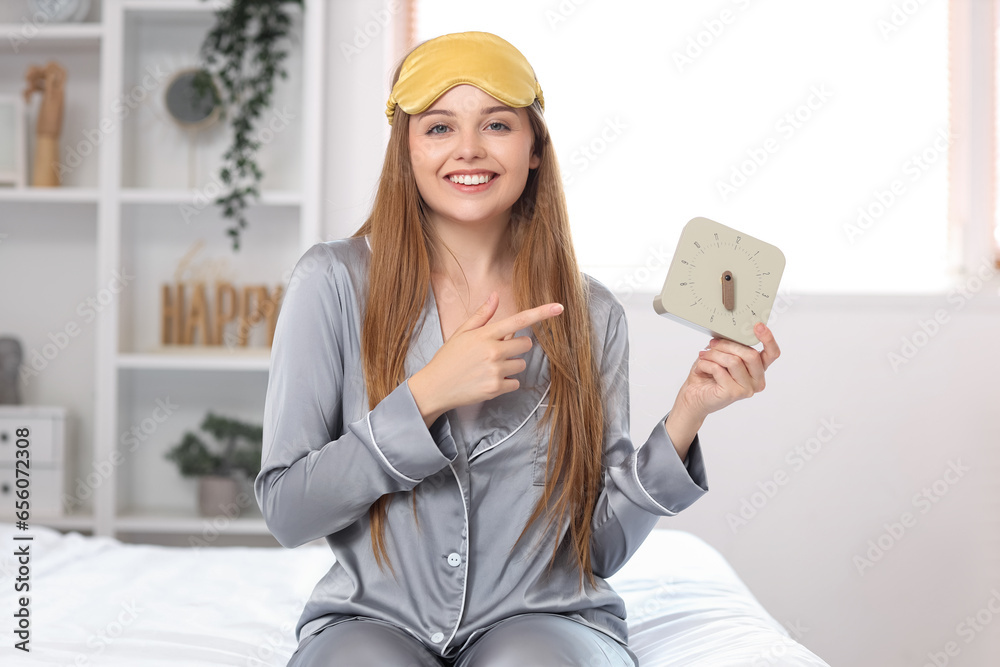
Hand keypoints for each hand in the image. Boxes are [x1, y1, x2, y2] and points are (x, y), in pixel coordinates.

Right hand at [408, 291, 563, 423]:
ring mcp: (495, 370)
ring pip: (521, 365)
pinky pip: (515, 382)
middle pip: (526, 345)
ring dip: (510, 366)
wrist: (435, 387)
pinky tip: (488, 380)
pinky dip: (506, 383)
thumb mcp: (461, 333)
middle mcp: (493, 351)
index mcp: (485, 334)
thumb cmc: (448, 358)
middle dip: (517, 347)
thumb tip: (495, 296)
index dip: (541, 313)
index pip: (519, 320)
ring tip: (488, 368)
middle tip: (498, 352)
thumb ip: (482, 315)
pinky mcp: (496, 388)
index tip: (559, 308)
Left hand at [673, 322, 780, 421]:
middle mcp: (757, 380)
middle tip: (712, 344)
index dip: (768, 339)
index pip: (772, 353)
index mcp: (758, 369)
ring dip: (714, 355)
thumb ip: (732, 346)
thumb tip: (732, 332)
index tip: (758, 326)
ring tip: (704, 356)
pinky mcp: (733, 393)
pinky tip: (701, 367)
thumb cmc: (708, 374)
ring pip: (734, 361)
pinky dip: (706, 364)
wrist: (694, 395)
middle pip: (751, 354)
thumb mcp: (722, 354)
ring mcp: (747, 389)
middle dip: (728, 345)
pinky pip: (719, 370)